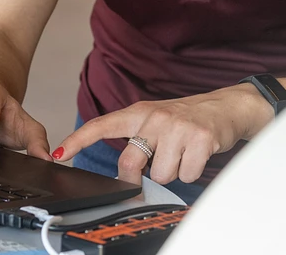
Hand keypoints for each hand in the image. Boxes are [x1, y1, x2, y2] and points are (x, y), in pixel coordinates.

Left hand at [52, 85, 271, 184]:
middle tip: (152, 170)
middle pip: (130, 163)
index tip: (59, 153)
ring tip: (183, 153)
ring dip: (173, 171)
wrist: (226, 107)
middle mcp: (155, 117)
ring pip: (161, 174)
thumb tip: (123, 173)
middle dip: (137, 178)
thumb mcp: (156, 119)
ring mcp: (177, 128)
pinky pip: (186, 175)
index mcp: (139, 112)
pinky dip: (193, 172)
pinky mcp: (199, 139)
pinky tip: (198, 154)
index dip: (78, 140)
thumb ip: (136, 139)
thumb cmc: (186, 118)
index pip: (102, 125)